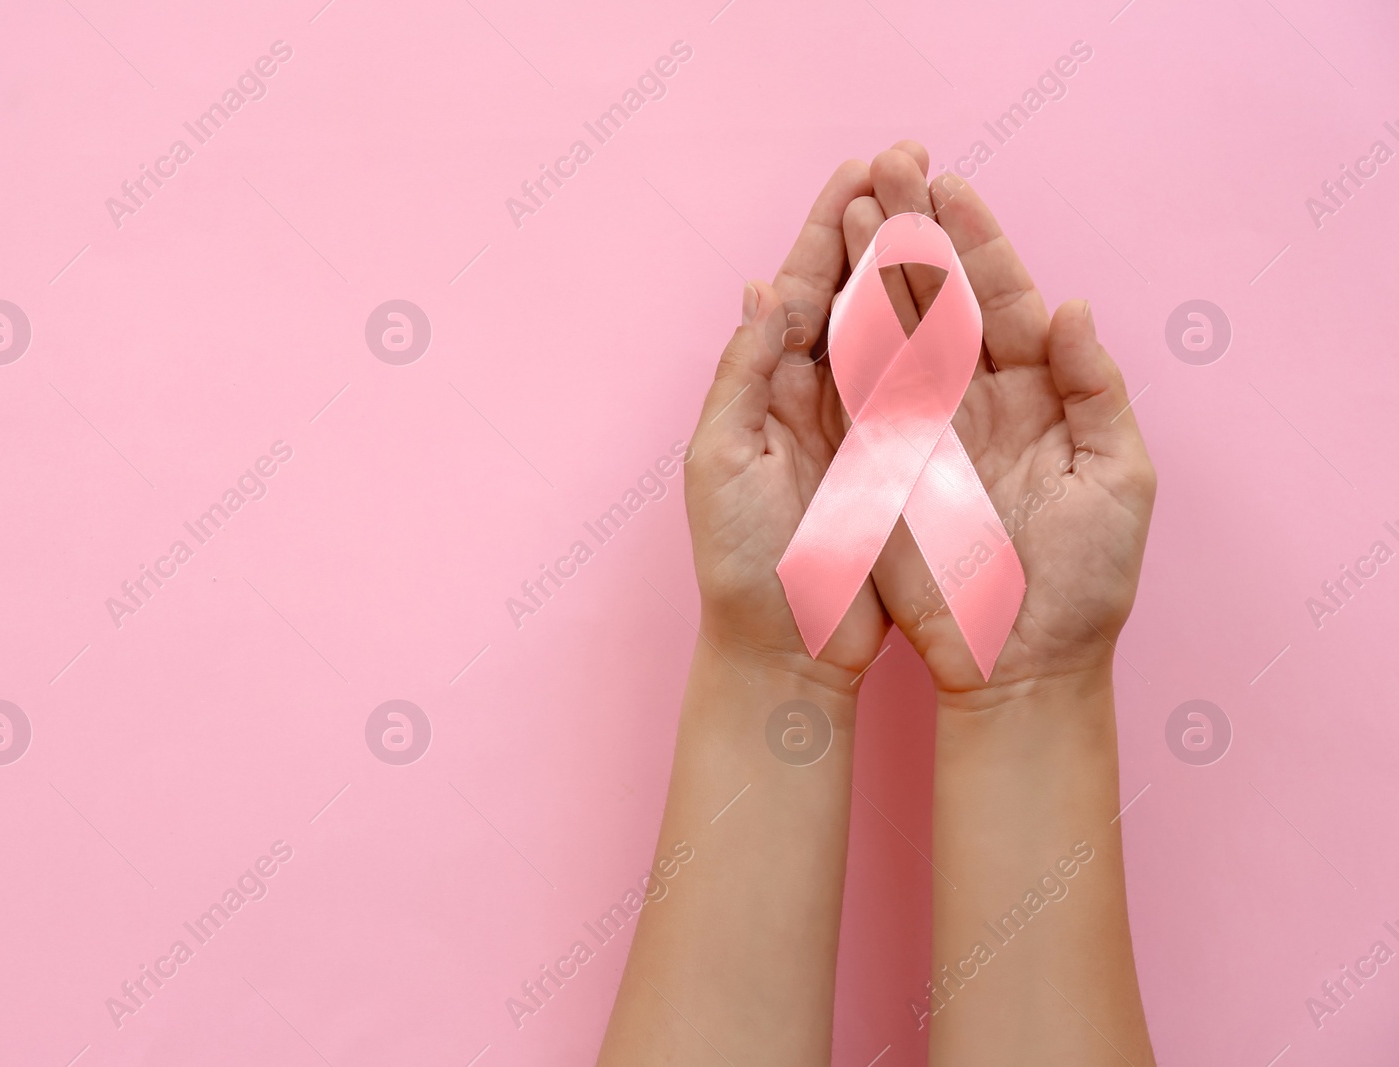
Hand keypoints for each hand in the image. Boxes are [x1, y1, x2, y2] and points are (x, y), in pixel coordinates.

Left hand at [685, 159, 904, 685]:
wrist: (788, 649)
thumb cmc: (741, 564)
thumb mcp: (720, 464)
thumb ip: (741, 374)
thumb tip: (761, 287)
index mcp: (765, 385)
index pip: (801, 287)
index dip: (830, 228)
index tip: (864, 170)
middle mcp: (812, 394)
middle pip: (851, 290)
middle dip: (881, 226)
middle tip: (914, 161)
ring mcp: (859, 424)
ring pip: (894, 326)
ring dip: (917, 267)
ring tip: (947, 207)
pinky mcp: (901, 460)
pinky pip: (926, 383)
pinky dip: (945, 337)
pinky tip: (970, 298)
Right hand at [850, 146, 1156, 705]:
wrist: (1018, 665)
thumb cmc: (1087, 584)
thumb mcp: (1119, 481)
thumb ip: (1099, 390)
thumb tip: (1072, 308)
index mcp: (1037, 392)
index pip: (1000, 296)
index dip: (976, 239)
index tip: (949, 182)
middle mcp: (973, 398)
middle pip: (936, 297)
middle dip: (910, 230)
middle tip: (887, 164)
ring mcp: (920, 427)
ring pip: (887, 330)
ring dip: (864, 268)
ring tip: (845, 203)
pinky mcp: (877, 463)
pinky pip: (853, 391)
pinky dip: (834, 338)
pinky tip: (815, 284)